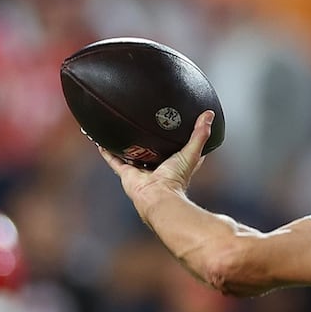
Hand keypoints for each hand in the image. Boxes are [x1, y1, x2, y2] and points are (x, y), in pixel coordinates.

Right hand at [99, 110, 213, 209]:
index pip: (178, 147)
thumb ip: (200, 134)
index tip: (176, 122)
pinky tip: (101, 139)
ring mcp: (141, 169)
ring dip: (126, 142)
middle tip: (143, 121)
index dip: (178, 136)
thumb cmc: (176, 179)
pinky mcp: (127, 173)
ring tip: (120, 127)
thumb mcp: (192, 152)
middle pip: (152, 149)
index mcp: (174, 162)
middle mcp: (158, 165)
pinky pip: (114, 159)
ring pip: (131, 152)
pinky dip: (107, 150)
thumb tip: (209, 115)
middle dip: (149, 138)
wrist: (157, 196)